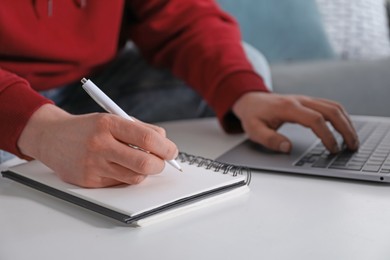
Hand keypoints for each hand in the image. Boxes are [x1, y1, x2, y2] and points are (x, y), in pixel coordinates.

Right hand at [17, 104, 178, 187]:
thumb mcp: (112, 119)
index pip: (147, 138)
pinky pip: (120, 183)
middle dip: (160, 164)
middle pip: (144, 163)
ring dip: (145, 172)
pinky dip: (127, 176)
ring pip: (135, 177)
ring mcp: (93, 165)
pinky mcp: (89, 181)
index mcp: (108, 124)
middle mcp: (100, 144)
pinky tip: (120, 166)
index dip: (166, 147)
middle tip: (161, 161)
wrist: (52, 138)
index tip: (172, 151)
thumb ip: (140, 129)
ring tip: (140, 162)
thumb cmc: (87, 128)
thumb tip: (165, 142)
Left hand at [232, 92, 358, 152]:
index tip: (332, 149)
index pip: (315, 119)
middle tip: (352, 146)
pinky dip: (341, 117)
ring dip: (346, 122)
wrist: (250, 100)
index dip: (327, 135)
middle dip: (345, 129)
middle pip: (331, 110)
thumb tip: (287, 147)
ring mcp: (305, 99)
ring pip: (334, 106)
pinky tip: (344, 129)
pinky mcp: (308, 102)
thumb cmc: (253, 116)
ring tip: (352, 140)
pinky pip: (330, 106)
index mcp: (288, 107)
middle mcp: (300, 100)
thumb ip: (269, 139)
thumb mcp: (254, 130)